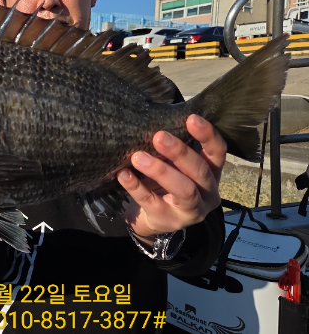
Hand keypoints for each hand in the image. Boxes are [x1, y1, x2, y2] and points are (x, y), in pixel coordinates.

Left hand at [116, 115, 223, 238]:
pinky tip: (123, 175)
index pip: (218, 152)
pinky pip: (153, 203)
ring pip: (183, 190)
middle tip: (158, 136)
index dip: (207, 135)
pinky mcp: (169, 221)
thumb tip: (150, 121)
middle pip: (200, 171)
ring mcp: (191, 211)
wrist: (151, 217)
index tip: (191, 118)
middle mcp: (208, 192)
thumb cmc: (164, 181)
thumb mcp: (173, 165)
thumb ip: (170, 148)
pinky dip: (137, 187)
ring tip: (137, 157)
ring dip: (160, 171)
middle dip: (180, 152)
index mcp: (212, 172)